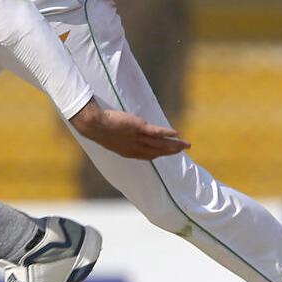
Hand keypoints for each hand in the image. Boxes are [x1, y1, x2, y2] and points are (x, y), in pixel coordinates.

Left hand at [68, 99, 190, 159]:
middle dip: (172, 151)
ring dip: (174, 145)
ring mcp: (138, 138)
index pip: (149, 155)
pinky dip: (167, 133)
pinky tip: (177, 133)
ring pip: (160, 144)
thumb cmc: (101, 129)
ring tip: (186, 145)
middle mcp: (136, 148)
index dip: (160, 154)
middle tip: (184, 150)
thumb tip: (127, 135)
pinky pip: (156, 132)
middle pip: (158, 151)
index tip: (169, 152)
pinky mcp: (139, 128)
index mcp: (130, 153)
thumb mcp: (113, 138)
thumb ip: (123, 139)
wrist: (95, 125)